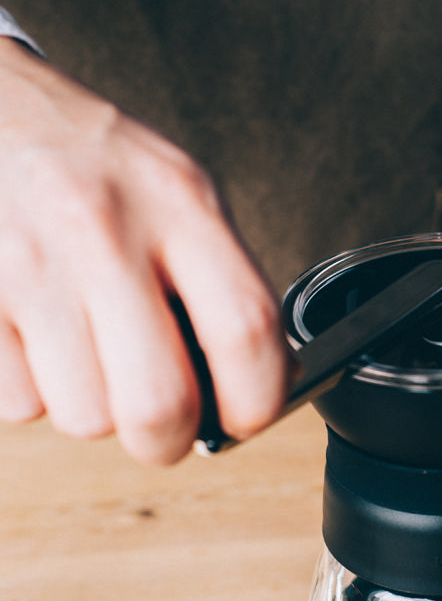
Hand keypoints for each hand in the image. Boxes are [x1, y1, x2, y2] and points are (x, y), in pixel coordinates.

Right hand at [0, 38, 289, 463]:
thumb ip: (216, 277)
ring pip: (85, 418)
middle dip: (166, 439)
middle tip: (162, 426)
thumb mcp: (174, 188)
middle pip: (160, 403)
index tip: (246, 417)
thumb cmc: (87, 161)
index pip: (246, 330)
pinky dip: (33, 390)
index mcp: (178, 202)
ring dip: (92, 407)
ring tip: (85, 350)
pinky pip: (19, 405)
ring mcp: (29, 266)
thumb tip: (253, 382)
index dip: (258, 400)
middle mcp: (104, 231)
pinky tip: (36, 335)